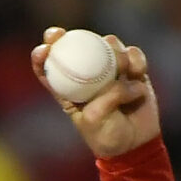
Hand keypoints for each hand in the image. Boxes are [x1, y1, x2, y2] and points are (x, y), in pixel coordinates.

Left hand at [31, 29, 161, 157]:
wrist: (135, 145)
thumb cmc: (108, 136)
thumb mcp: (96, 121)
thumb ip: (103, 99)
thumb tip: (117, 80)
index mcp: (69, 90)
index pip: (50, 69)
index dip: (43, 56)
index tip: (43, 49)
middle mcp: (88, 76)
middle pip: (77, 47)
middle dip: (66, 37)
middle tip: (62, 36)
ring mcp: (111, 70)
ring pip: (108, 45)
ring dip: (114, 51)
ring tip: (123, 69)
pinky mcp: (132, 70)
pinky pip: (133, 54)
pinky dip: (136, 59)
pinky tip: (137, 72)